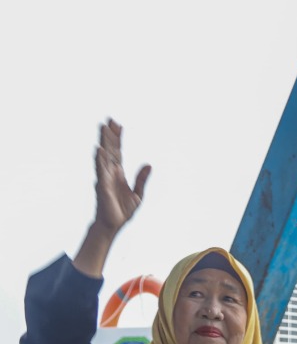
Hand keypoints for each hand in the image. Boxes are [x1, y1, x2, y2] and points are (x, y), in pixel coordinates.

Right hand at [92, 119, 150, 238]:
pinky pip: (101, 170)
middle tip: (110, 119)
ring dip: (104, 142)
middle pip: (110, 150)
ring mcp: (105, 177)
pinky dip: (100, 160)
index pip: (118, 152)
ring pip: (105, 156)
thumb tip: (149, 164)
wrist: (114, 225)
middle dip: (110, 135)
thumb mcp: (138, 194)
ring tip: (103, 128)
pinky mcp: (103, 185)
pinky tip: (99, 149)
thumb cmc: (123, 210)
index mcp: (119, 173)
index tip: (118, 125)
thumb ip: (141, 179)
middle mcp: (111, 172)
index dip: (118, 138)